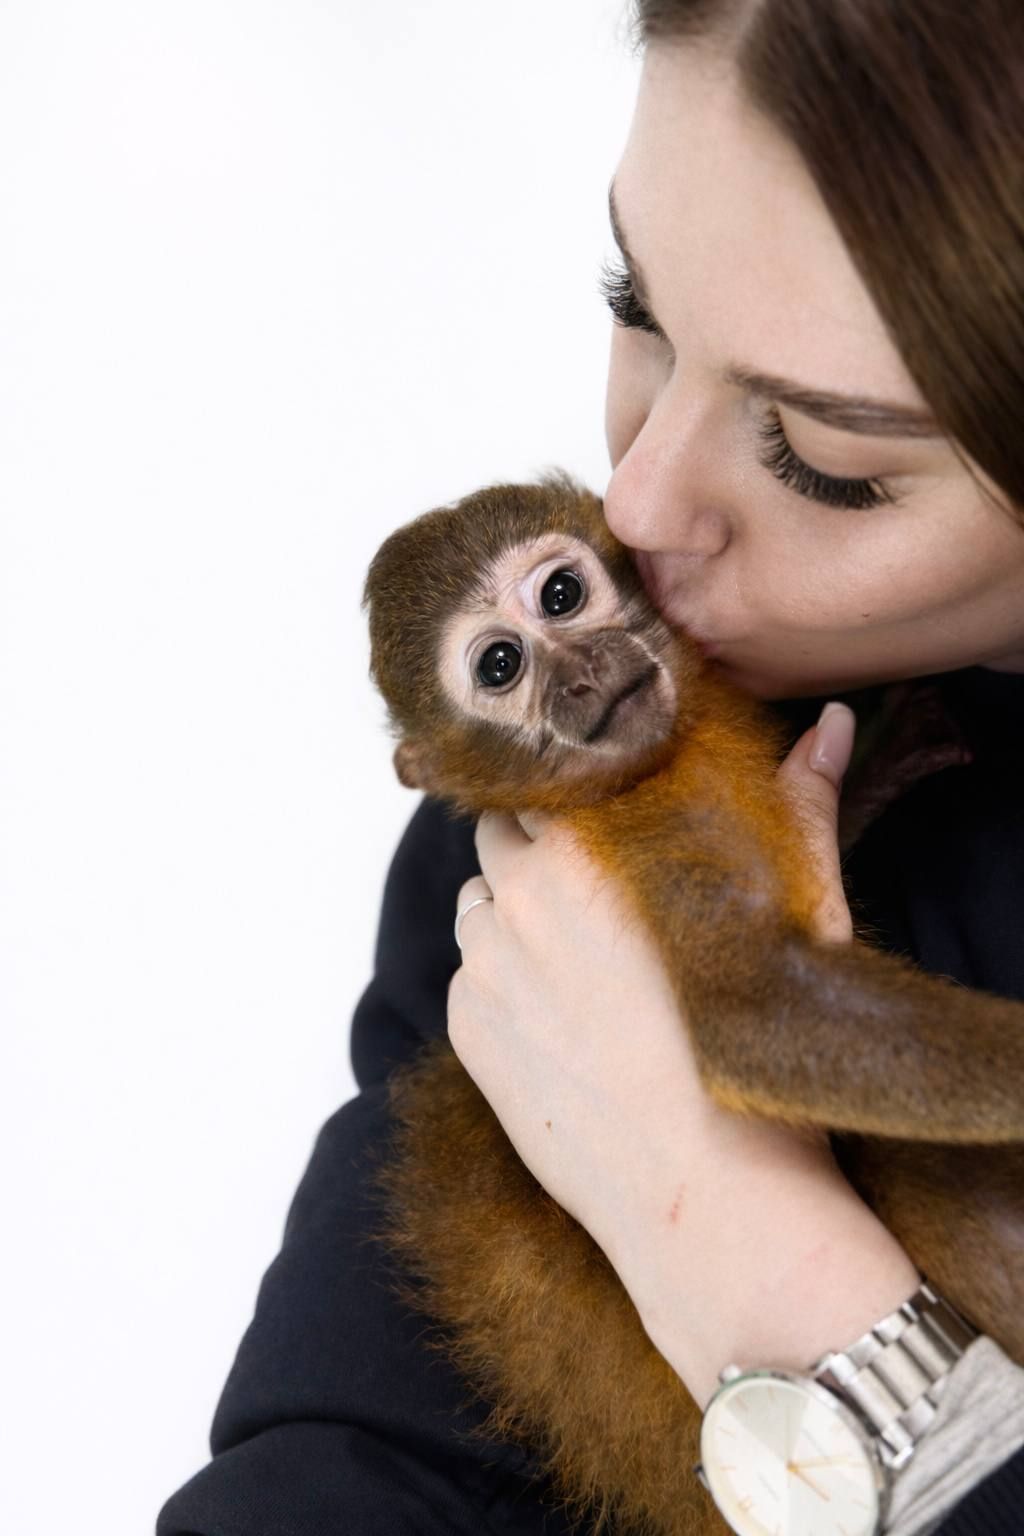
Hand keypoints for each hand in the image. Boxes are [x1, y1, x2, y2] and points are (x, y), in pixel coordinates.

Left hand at [447, 701, 918, 1402]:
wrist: (709, 1198)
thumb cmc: (758, 1051)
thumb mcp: (793, 913)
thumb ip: (801, 804)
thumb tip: (829, 724)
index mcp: (592, 844)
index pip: (551, 773)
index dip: (578, 789)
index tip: (603, 814)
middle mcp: (520, 892)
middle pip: (502, 829)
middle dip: (538, 847)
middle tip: (595, 891)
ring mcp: (483, 962)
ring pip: (478, 902)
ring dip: (511, 912)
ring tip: (579, 963)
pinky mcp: (463, 1028)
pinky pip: (468, 976)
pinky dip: (500, 984)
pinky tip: (562, 1024)